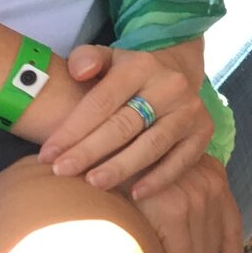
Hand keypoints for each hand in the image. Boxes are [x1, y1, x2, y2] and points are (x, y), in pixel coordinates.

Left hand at [40, 40, 212, 197]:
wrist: (176, 73)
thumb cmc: (127, 75)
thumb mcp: (107, 58)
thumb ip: (86, 58)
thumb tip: (80, 71)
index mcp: (141, 66)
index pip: (101, 101)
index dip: (72, 129)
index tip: (48, 154)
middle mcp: (170, 86)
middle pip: (124, 125)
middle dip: (89, 151)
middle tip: (62, 172)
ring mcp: (190, 110)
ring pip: (152, 145)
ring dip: (121, 167)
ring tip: (93, 184)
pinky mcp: (203, 132)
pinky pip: (181, 160)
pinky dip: (159, 179)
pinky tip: (135, 194)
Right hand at [132, 155, 244, 252]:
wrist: (98, 164)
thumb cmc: (123, 179)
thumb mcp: (160, 188)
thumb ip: (180, 205)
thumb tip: (193, 247)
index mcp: (214, 176)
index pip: (231, 225)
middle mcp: (212, 183)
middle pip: (211, 243)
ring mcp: (195, 195)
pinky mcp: (174, 209)